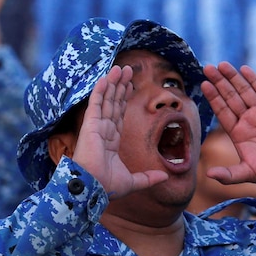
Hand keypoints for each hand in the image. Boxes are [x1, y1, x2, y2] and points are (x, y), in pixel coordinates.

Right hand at [72, 65, 167, 197]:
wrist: (93, 188)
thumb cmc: (107, 187)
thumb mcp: (133, 182)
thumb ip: (148, 177)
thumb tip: (166, 177)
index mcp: (111, 142)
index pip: (119, 116)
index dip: (124, 100)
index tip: (129, 87)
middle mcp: (103, 132)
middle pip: (113, 104)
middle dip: (120, 87)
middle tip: (127, 70)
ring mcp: (95, 127)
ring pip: (106, 99)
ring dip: (113, 83)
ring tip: (120, 67)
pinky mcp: (90, 124)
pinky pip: (96, 102)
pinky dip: (101, 89)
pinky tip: (106, 77)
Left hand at [200, 62, 255, 187]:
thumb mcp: (248, 173)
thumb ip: (229, 174)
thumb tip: (209, 175)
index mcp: (237, 133)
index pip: (222, 112)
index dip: (213, 98)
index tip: (204, 84)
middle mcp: (247, 120)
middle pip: (231, 97)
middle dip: (219, 83)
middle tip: (208, 67)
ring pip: (245, 91)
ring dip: (234, 78)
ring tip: (222, 65)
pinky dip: (254, 80)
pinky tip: (244, 69)